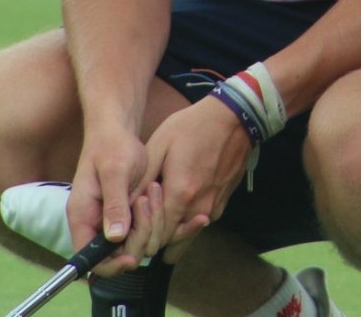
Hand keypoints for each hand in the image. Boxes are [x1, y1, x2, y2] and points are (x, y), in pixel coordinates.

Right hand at [67, 123, 149, 274]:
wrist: (117, 130)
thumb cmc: (112, 146)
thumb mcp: (115, 171)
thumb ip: (114, 204)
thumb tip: (114, 238)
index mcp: (82, 217)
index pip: (91, 259)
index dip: (112, 264)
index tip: (134, 257)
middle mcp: (94, 224)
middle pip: (117, 254)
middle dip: (139, 236)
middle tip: (148, 202)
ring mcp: (110, 219)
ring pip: (133, 241)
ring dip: (149, 223)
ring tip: (153, 191)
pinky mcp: (126, 212)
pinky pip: (141, 227)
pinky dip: (154, 217)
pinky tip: (159, 196)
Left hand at [138, 95, 249, 250]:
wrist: (235, 116)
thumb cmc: (193, 127)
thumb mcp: (160, 145)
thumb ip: (142, 179)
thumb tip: (125, 207)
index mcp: (180, 195)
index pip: (155, 239)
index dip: (141, 237)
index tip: (135, 225)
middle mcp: (199, 208)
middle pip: (172, 244)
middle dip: (156, 238)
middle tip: (145, 221)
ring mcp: (214, 207)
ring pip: (188, 236)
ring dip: (173, 231)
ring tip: (163, 209)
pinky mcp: (223, 202)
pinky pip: (200, 222)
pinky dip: (189, 219)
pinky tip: (183, 198)